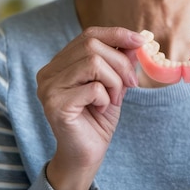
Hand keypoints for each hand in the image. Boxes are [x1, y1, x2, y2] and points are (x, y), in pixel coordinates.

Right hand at [37, 27, 144, 189]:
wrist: (86, 156)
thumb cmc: (98, 119)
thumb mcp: (115, 85)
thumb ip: (121, 62)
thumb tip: (137, 41)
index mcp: (60, 63)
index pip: (88, 35)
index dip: (117, 34)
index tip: (141, 41)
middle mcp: (49, 72)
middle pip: (92, 46)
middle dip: (120, 63)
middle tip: (131, 84)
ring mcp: (48, 87)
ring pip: (93, 63)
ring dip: (114, 82)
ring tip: (114, 100)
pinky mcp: (55, 104)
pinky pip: (93, 88)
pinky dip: (106, 98)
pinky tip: (101, 110)